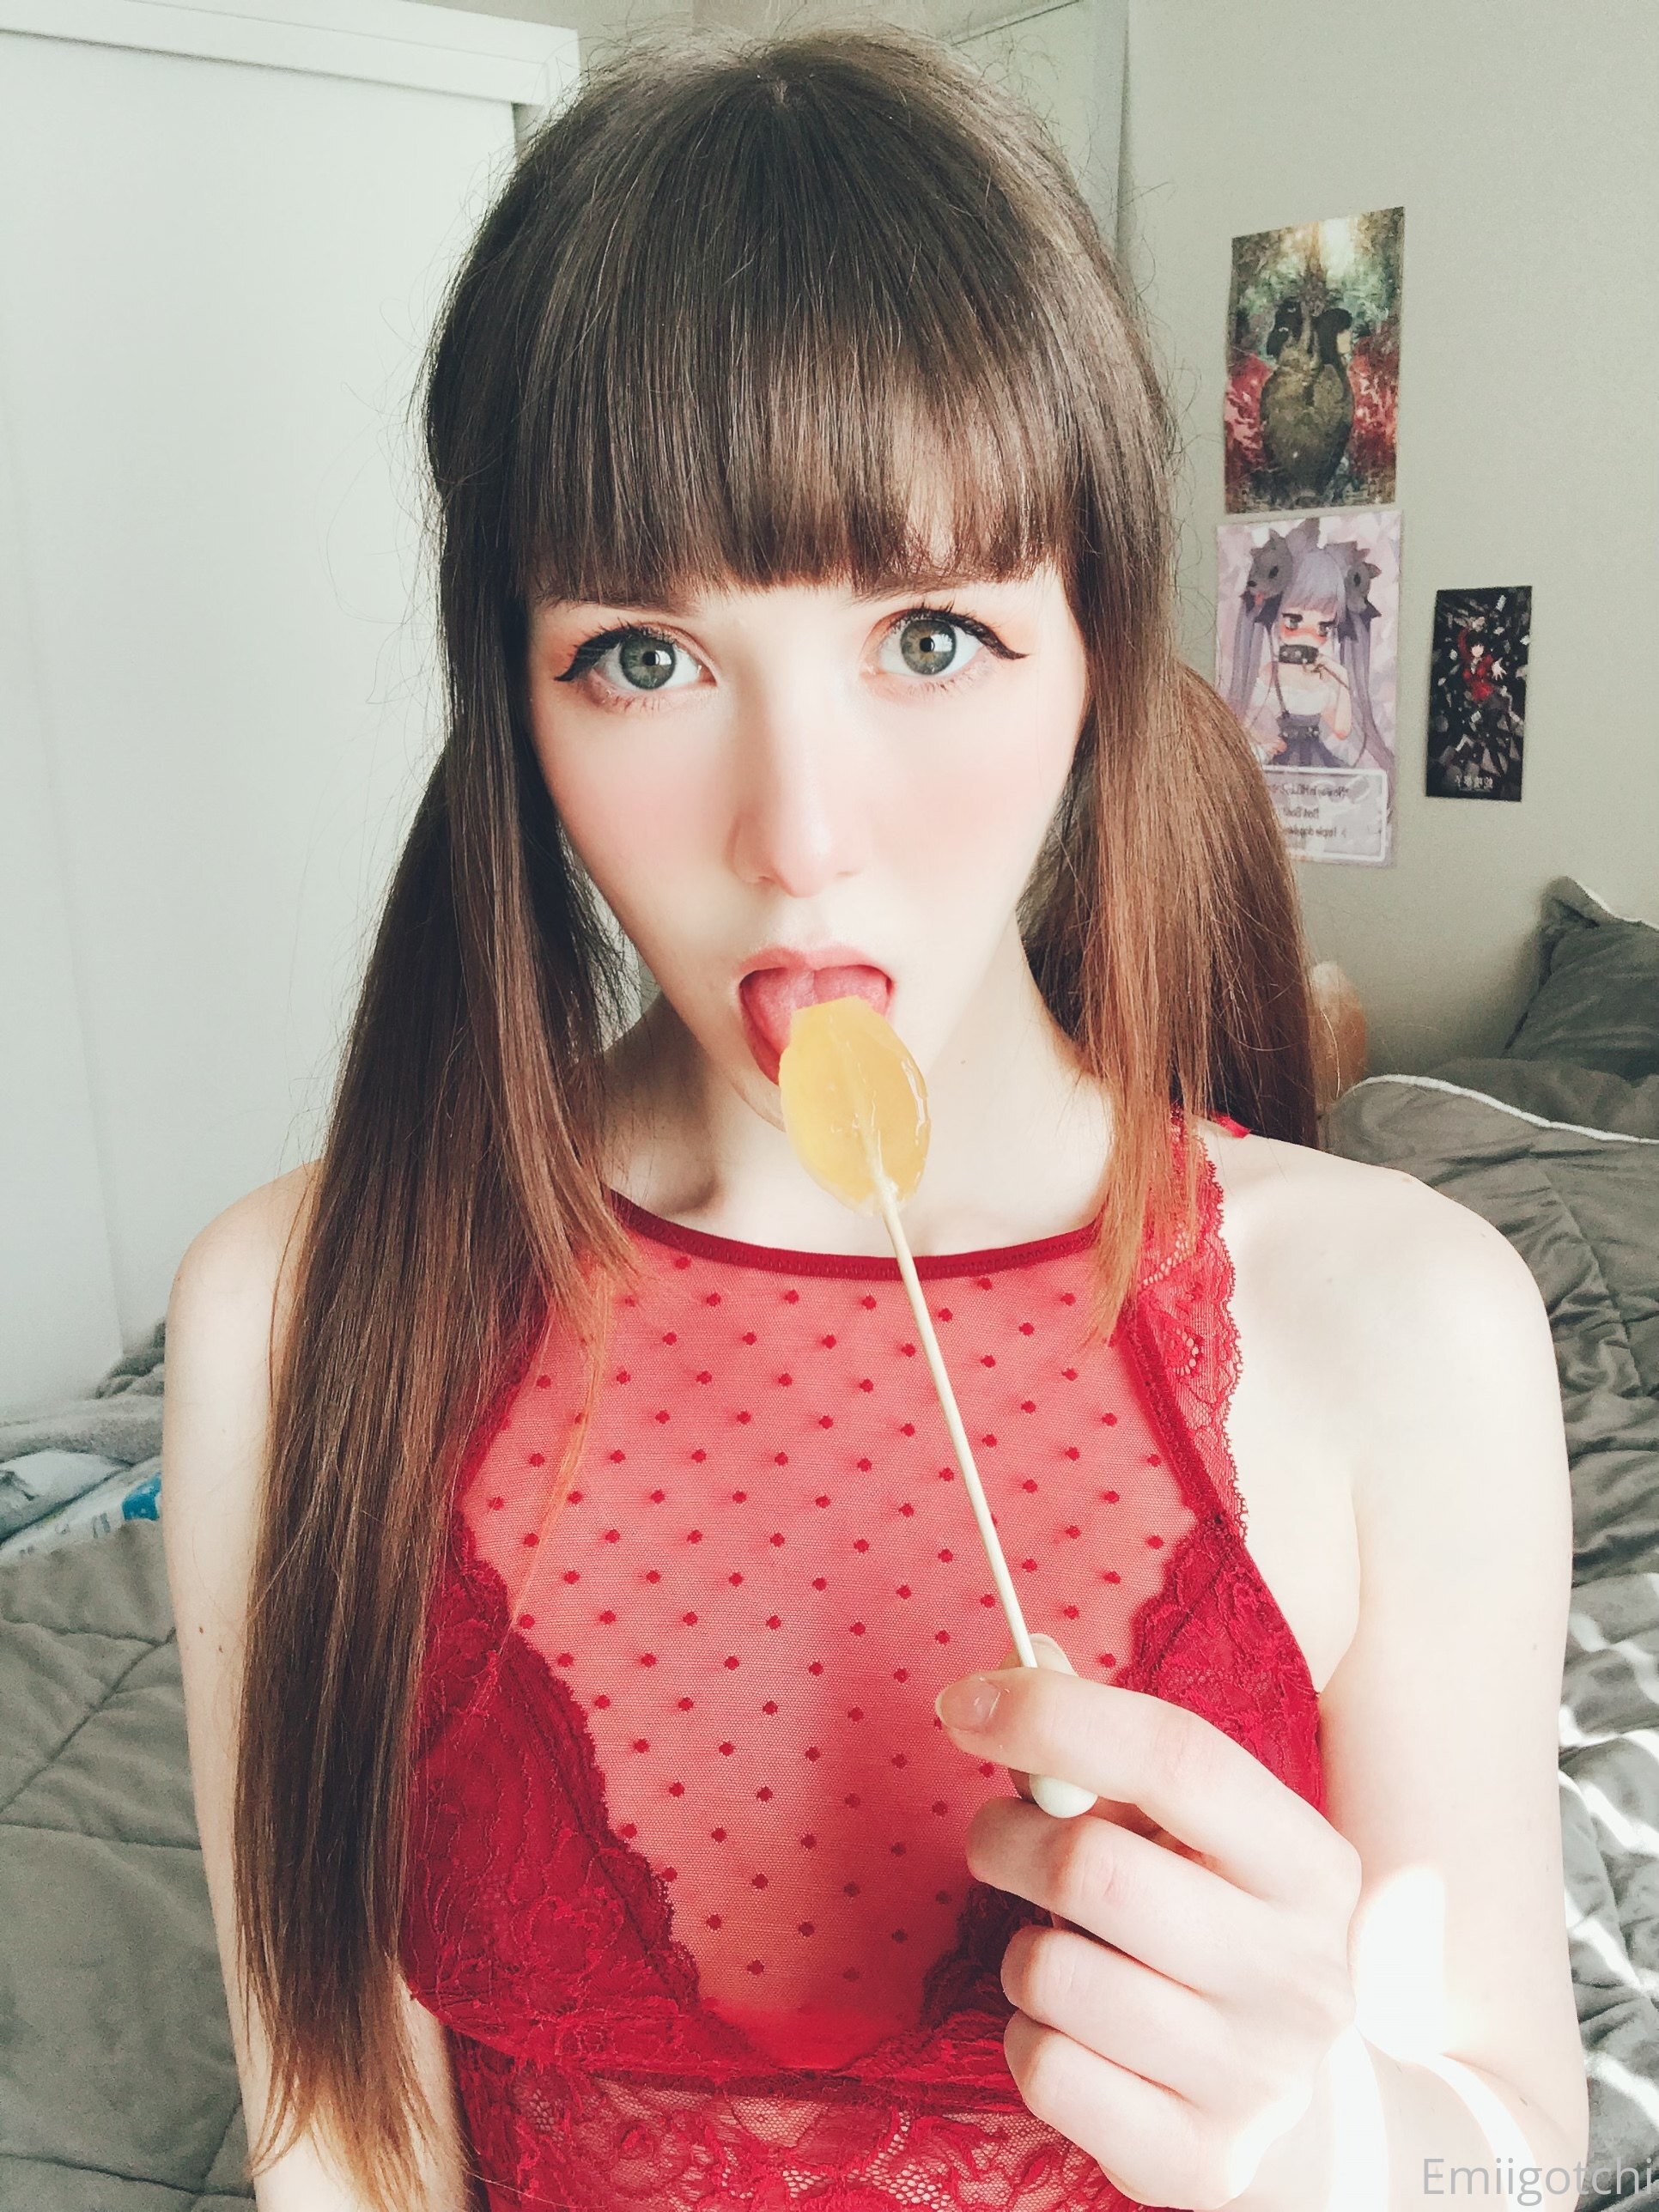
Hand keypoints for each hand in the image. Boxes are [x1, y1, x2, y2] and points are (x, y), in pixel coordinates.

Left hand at [934, 1635, 1361, 2210]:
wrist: (1311, 2117)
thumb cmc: (1215, 1932)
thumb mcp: (1189, 1835)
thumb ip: (1102, 1747)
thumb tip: (1017, 1655)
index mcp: (1309, 1863)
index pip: (1177, 1755)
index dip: (1054, 1714)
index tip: (961, 1702)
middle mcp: (1302, 1970)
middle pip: (1094, 1867)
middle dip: (1007, 1839)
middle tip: (999, 1840)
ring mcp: (1257, 2076)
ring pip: (1054, 1974)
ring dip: (1022, 1950)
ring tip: (1063, 1952)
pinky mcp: (1199, 2159)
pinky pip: (1047, 2068)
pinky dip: (1028, 2039)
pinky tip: (1075, 2034)